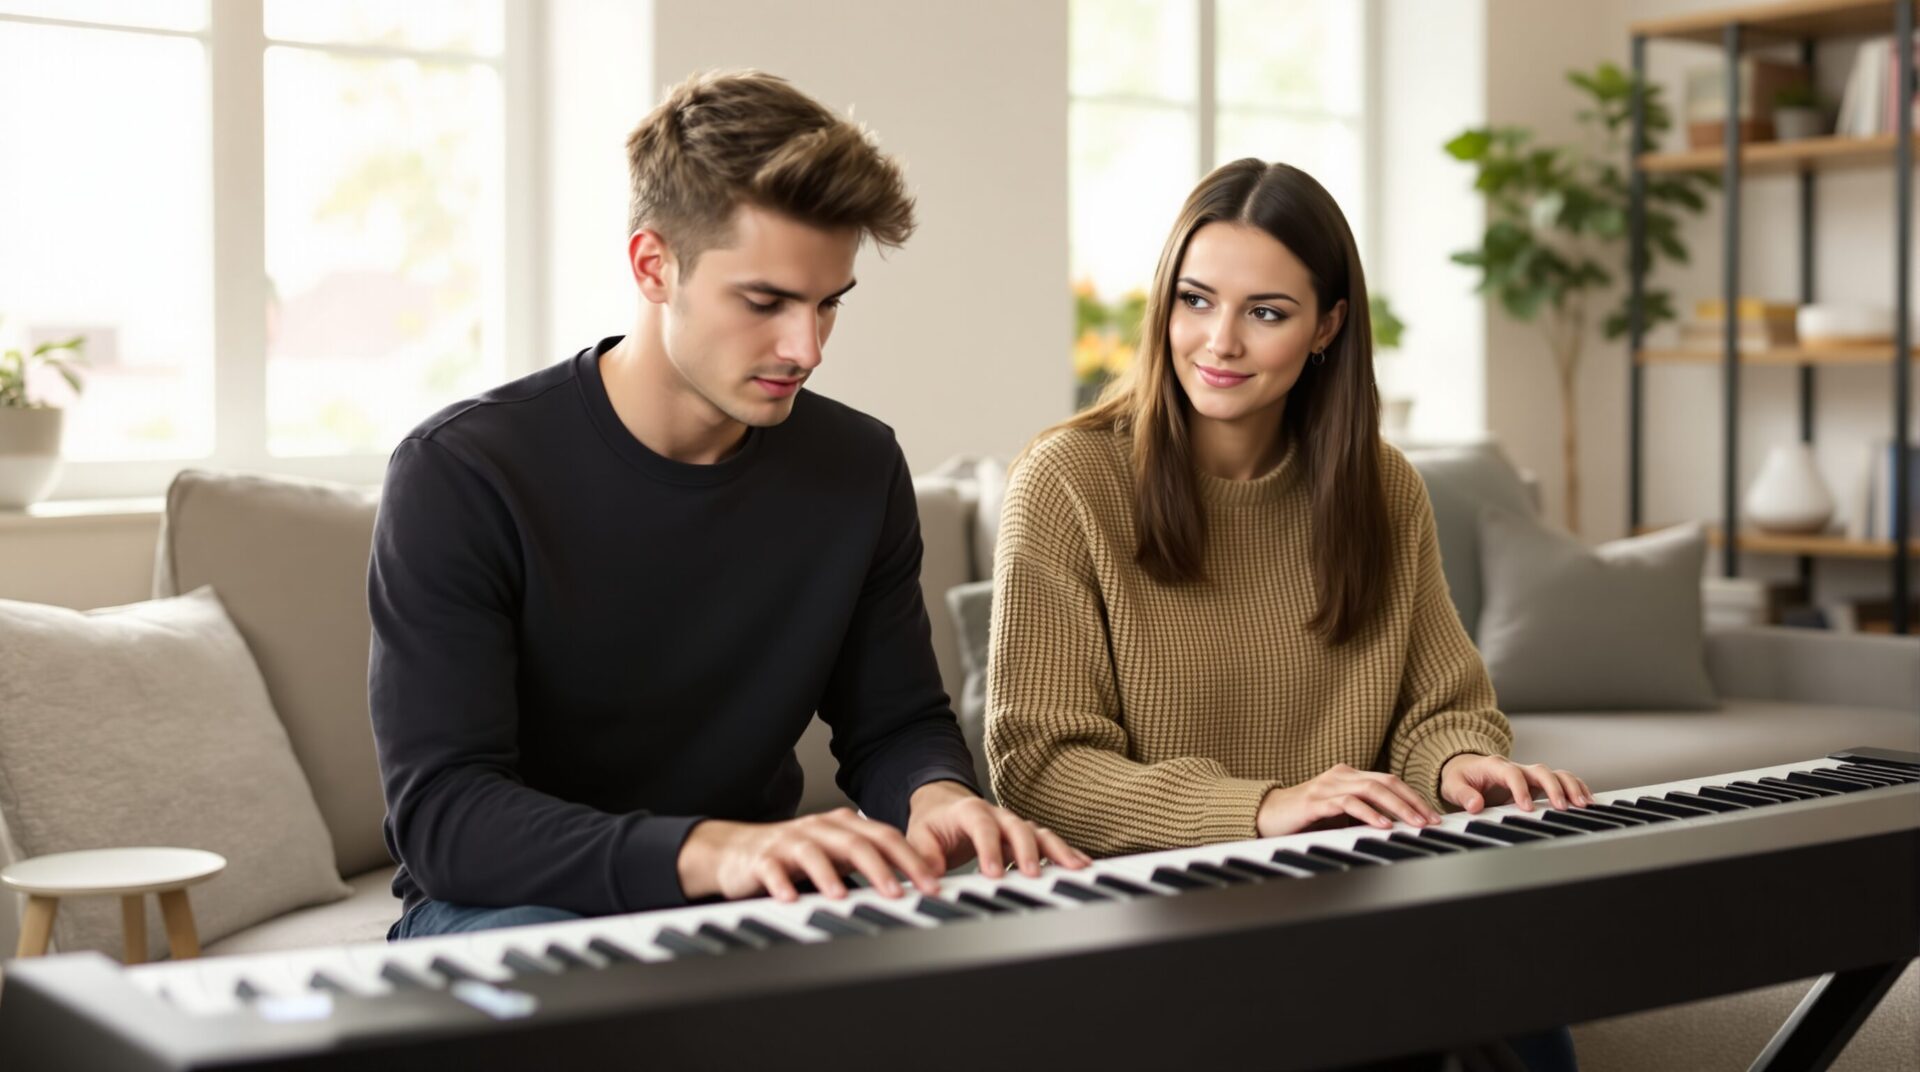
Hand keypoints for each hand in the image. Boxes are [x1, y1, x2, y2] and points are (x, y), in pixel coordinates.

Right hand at [677, 809, 944, 902]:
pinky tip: (791, 899)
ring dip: (830, 875)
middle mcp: (820, 828)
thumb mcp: (838, 855)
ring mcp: (790, 841)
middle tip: (900, 894)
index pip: (885, 837)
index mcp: (844, 825)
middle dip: (881, 869)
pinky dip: (782, 884)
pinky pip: (772, 870)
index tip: (932, 884)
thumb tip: (917, 883)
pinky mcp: (762, 858)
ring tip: (843, 897)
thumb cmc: (796, 856)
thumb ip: (871, 863)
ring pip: (815, 854)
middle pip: (856, 843)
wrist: (738, 851)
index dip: (911, 859)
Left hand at [904, 780, 1092, 878]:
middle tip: (1032, 875)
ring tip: (1075, 868)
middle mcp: (996, 813)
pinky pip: (1047, 842)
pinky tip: (1081, 865)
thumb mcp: (918, 837)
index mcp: (968, 810)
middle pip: (1017, 827)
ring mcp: (1012, 824)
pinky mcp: (1023, 836)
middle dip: (1026, 851)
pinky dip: (1064, 852)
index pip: (981, 825)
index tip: (993, 874)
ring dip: (1057, 850)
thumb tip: (931, 879)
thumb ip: (924, 856)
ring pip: (1039, 833)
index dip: (989, 848)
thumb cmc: (932, 823)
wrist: (942, 806)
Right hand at [1256, 764, 1442, 836]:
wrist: (1265, 815)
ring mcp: (1327, 786)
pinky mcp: (1315, 801)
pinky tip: (1383, 825)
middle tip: (1431, 821)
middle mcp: (1340, 775)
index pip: (1389, 781)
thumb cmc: (1304, 817)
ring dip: (1397, 808)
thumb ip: (1363, 815)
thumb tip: (1398, 827)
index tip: (1432, 816)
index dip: (1413, 797)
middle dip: (1412, 802)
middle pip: (1385, 782)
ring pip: (1371, 790)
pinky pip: (1347, 804)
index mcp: (1348, 776)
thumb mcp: (1339, 815)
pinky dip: (1368, 814)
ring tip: (1414, 824)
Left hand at [1440, 754, 1592, 813]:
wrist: (1465, 768)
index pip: (1512, 773)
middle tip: (1563, 807)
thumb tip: (1475, 805)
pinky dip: (1575, 788)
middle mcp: (1516, 767)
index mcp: (1495, 765)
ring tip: (1583, 804)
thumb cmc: (1460, 777)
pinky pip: (1561, 781)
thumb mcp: (1453, 785)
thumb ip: (1463, 794)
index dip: (1520, 789)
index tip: (1526, 807)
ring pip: (1555, 773)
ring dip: (1571, 787)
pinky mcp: (1537, 783)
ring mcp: (1529, 774)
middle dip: (1554, 787)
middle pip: (1540, 770)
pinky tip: (1587, 801)